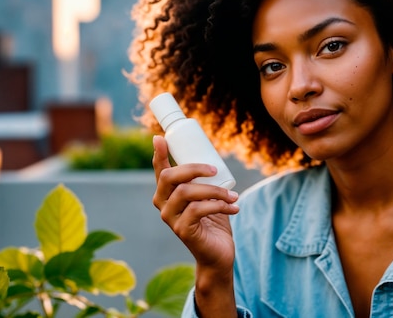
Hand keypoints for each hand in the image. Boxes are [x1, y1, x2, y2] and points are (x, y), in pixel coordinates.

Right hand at [152, 135, 239, 270]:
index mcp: (168, 193)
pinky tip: (233, 208)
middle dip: (194, 168)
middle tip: (215, 170)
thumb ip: (206, 181)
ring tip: (233, 195)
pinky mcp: (182, 230)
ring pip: (186, 192)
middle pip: (170, 177)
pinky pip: (198, 209)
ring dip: (214, 190)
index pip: (160, 170)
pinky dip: (219, 205)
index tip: (160, 138)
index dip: (158, 153)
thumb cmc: (214, 221)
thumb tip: (213, 158)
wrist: (218, 253)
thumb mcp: (209, 196)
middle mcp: (163, 204)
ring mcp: (170, 218)